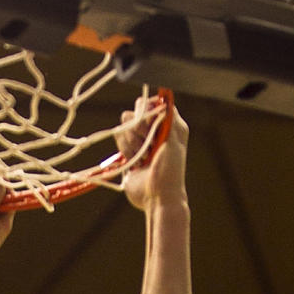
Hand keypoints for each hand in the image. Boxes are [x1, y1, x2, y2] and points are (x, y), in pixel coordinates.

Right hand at [116, 96, 189, 212]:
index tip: (152, 125)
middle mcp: (155, 128)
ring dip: (133, 142)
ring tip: (143, 158)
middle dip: (140, 128)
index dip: (149, 111)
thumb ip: (167, 117)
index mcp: (170, 123)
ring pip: (125, 124)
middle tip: (149, 145)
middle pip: (137, 109)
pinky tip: (136, 163)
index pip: (155, 102)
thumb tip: (162, 97)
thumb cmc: (170, 171)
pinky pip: (119, 137)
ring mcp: (141, 138)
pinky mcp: (128, 149)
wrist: (157, 197)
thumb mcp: (174, 141)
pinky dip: (126, 150)